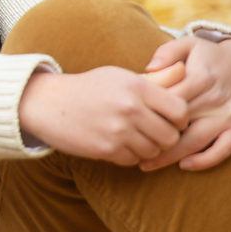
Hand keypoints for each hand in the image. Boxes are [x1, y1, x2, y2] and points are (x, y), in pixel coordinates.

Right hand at [16, 63, 187, 166]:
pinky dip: (128, 156)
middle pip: (170, 135)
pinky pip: (133, 160)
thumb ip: (154, 79)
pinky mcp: (106, 148)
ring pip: (153, 151)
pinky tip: (117, 144)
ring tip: (133, 138)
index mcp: (137, 86)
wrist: (46, 102)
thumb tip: (184, 71)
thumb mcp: (120, 76)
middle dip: (164, 138)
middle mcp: (130, 108)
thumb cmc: (88, 88)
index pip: (180, 110)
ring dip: (146, 148)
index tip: (168, 119)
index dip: (179, 119)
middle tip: (151, 133)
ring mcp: (118, 130)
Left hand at [136, 34, 230, 171]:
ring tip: (146, 165)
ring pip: (197, 140)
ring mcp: (230, 115)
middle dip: (152, 137)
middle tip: (127, 148)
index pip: (168, 100)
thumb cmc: (208, 57)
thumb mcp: (189, 44)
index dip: (147, 112)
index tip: (125, 122)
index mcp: (201, 77)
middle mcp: (217, 98)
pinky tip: (183, 165)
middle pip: (179, 123)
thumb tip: (149, 69)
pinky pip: (224, 150)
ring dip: (171, 156)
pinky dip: (205, 161)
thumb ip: (167, 52)